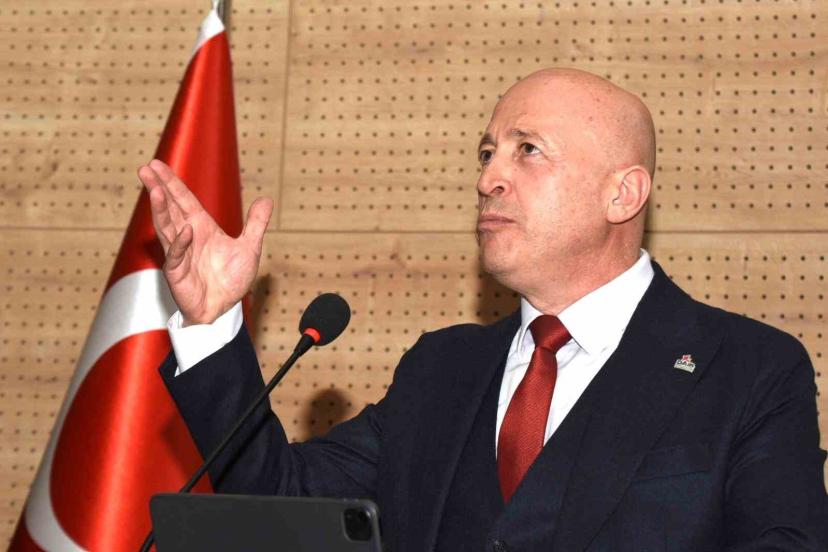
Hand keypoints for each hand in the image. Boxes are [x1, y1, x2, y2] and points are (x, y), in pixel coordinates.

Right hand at [137, 159, 273, 325]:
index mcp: (201, 227)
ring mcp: (180, 254)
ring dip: (161, 210)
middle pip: (170, 208)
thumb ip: (256, 224)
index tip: (157, 165)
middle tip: (146, 168)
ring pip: (167, 228)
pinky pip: (177, 256)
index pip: (184, 200)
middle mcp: (187, 237)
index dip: (172, 183)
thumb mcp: (249, 248)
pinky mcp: (178, 273)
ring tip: (155, 190)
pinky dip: (180, 243)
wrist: (223, 310)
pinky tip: (185, 230)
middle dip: (159, 188)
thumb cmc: (230, 280)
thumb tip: (266, 199)